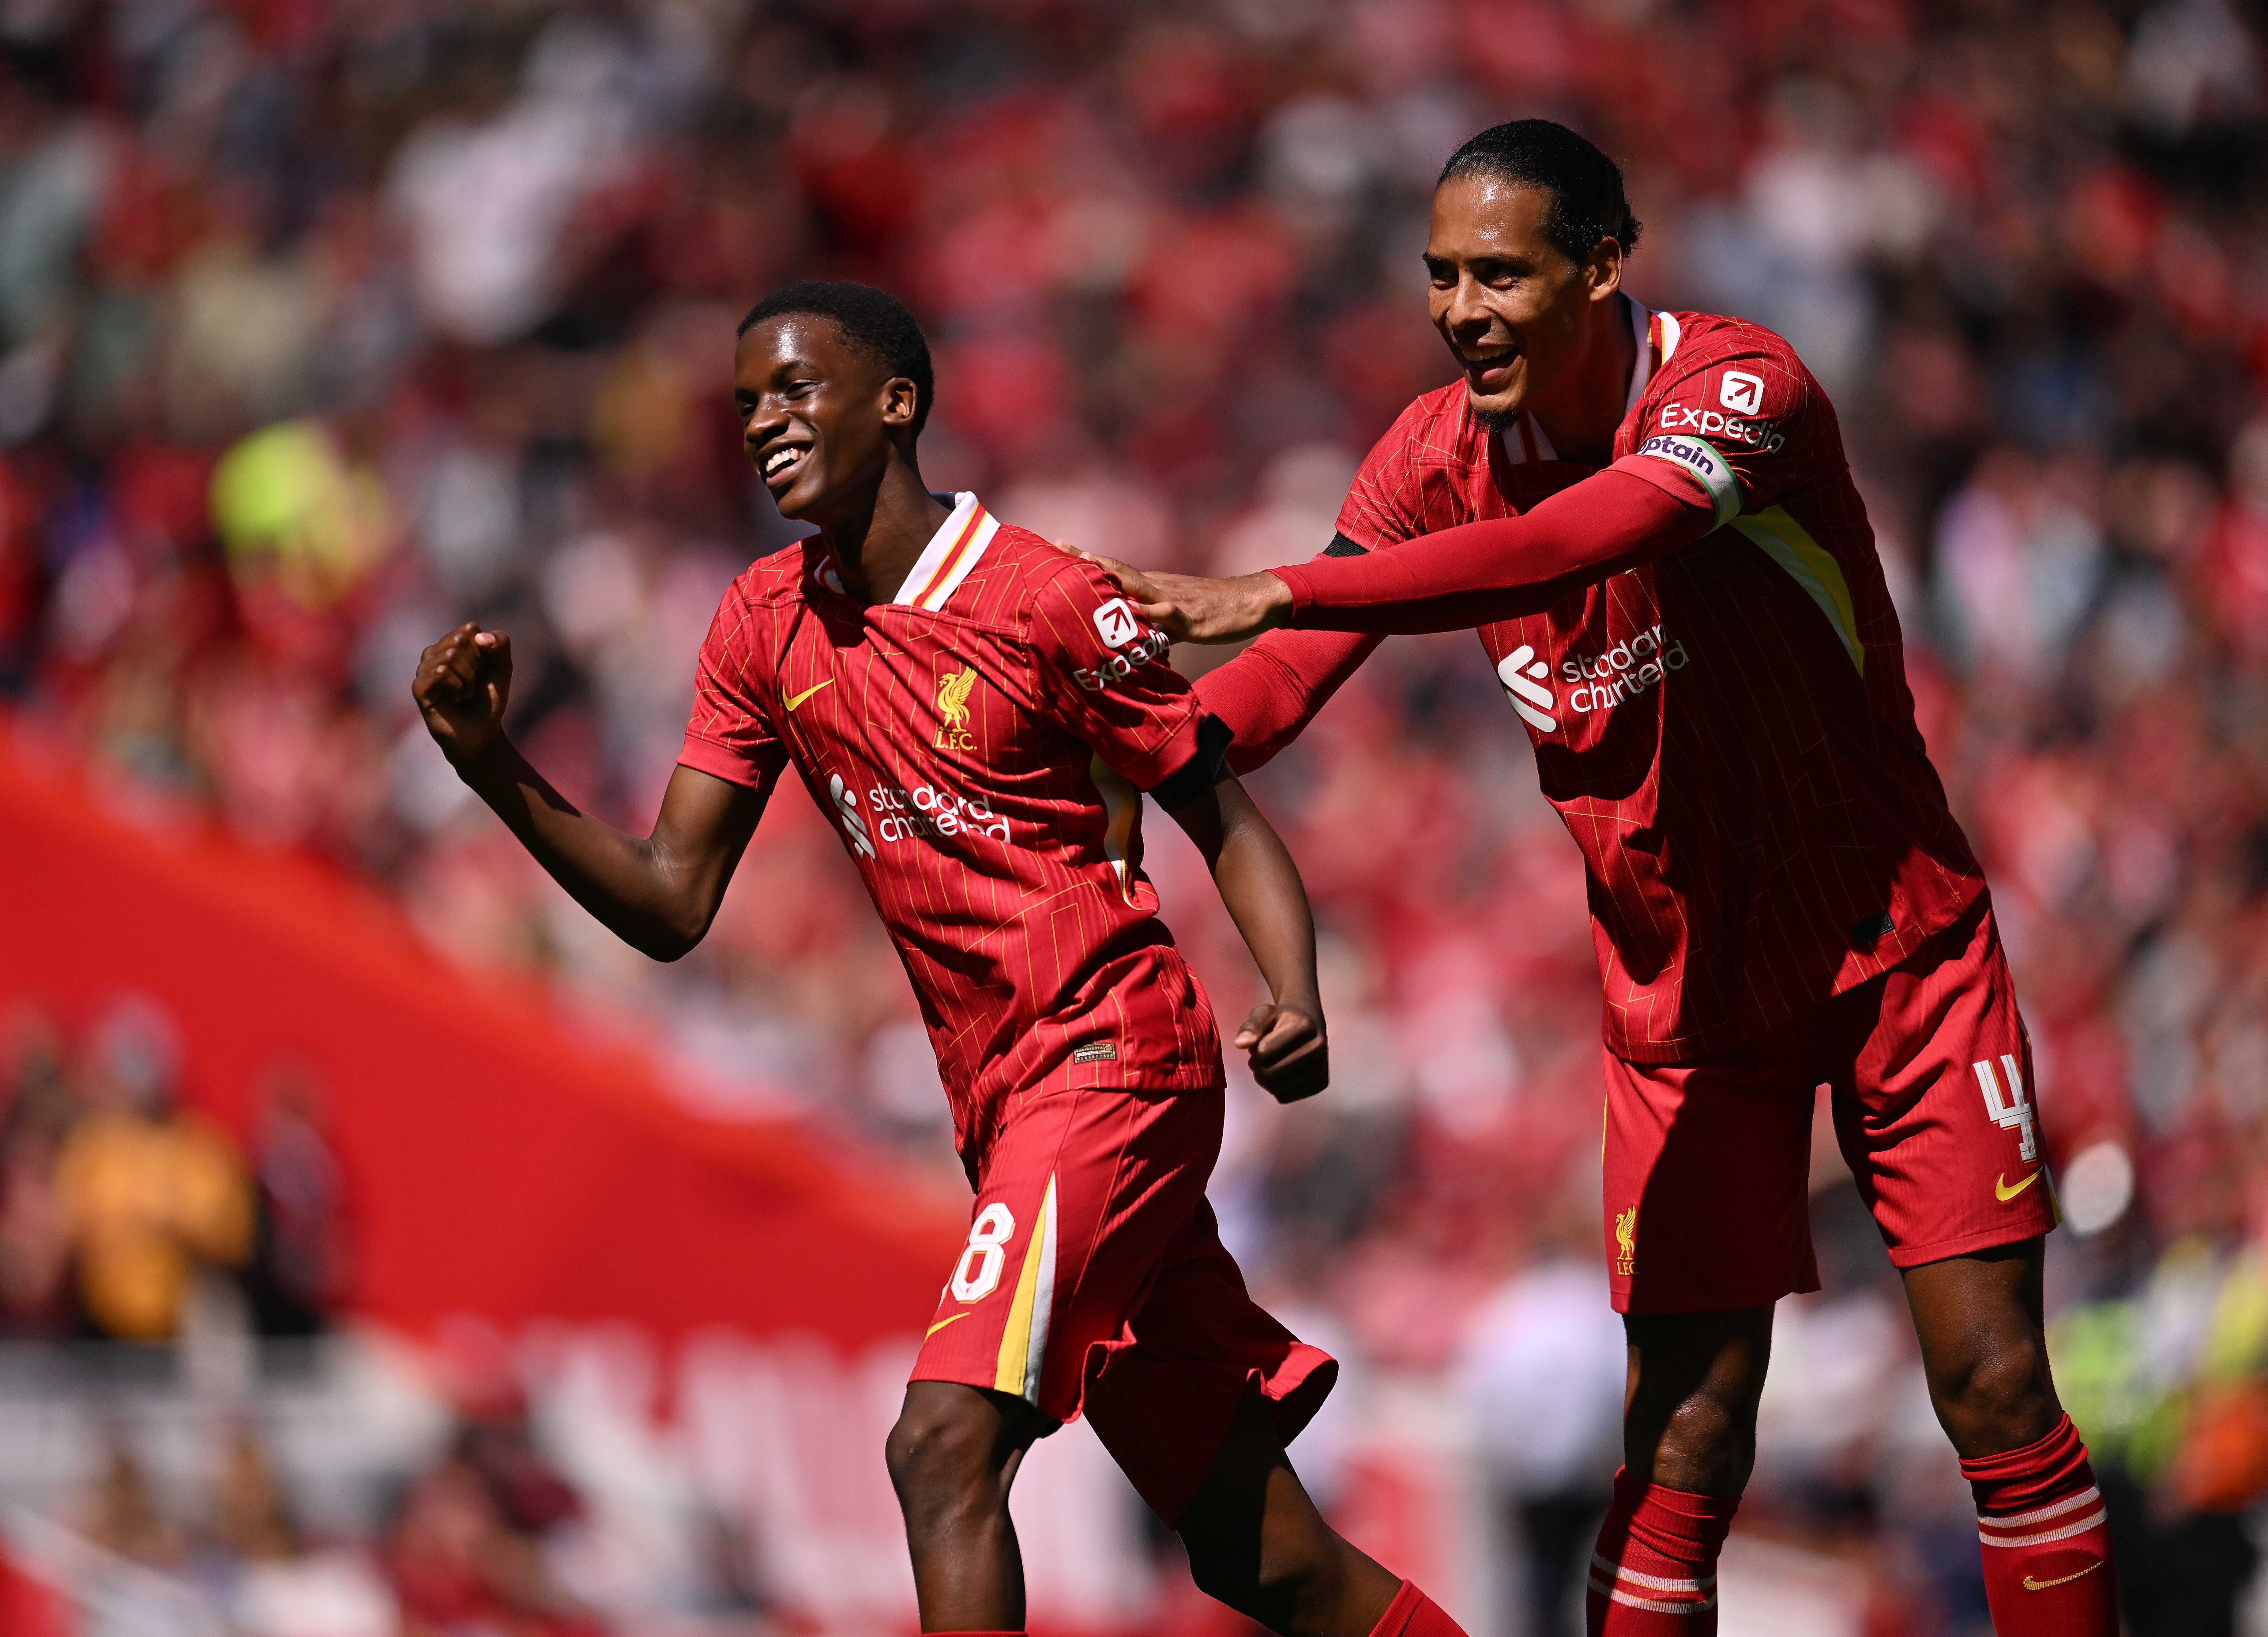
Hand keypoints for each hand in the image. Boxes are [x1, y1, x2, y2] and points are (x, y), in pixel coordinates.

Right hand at [412, 623, 512, 764]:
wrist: (482, 734)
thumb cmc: (489, 700)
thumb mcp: (502, 669)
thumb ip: (500, 644)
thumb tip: (478, 634)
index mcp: (452, 644)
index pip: (469, 630)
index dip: (484, 652)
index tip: (484, 670)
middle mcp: (435, 654)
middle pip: (458, 640)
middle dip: (475, 665)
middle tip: (474, 684)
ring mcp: (424, 670)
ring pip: (448, 655)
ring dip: (467, 677)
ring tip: (465, 693)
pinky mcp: (419, 688)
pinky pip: (439, 672)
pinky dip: (456, 685)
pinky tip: (456, 697)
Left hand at [1062, 545, 1293, 643]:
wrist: (1252, 601)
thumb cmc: (1211, 609)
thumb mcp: (1172, 615)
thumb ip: (1146, 621)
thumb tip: (1123, 632)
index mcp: (1152, 585)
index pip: (1114, 569)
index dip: (1086, 559)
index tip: (1057, 545)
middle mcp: (1158, 587)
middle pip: (1120, 571)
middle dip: (1091, 563)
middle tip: (1061, 550)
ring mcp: (1175, 600)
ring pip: (1141, 587)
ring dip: (1116, 579)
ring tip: (1090, 570)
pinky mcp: (1193, 619)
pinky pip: (1172, 615)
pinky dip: (1156, 612)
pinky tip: (1141, 610)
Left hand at [1236, 1000, 1327, 1102]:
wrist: (1309, 1026)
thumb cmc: (1281, 1020)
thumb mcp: (1263, 1014)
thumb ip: (1250, 1026)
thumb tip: (1240, 1044)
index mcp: (1304, 1026)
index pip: (1263, 1052)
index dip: (1254, 1049)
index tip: (1259, 1041)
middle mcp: (1318, 1047)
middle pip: (1269, 1072)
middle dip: (1257, 1065)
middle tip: (1259, 1056)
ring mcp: (1322, 1067)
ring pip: (1276, 1088)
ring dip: (1264, 1078)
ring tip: (1268, 1063)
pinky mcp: (1320, 1084)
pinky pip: (1284, 1097)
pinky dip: (1274, 1088)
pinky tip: (1278, 1074)